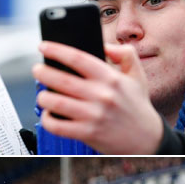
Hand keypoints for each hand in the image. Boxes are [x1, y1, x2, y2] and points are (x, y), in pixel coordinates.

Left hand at [33, 41, 163, 153]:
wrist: (147, 139)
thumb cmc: (137, 106)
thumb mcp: (137, 75)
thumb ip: (125, 54)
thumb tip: (105, 44)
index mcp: (110, 78)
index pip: (78, 58)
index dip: (56, 50)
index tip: (43, 46)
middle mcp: (101, 95)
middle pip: (62, 80)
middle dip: (43, 73)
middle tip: (37, 70)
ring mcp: (93, 115)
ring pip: (56, 103)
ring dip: (43, 97)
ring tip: (42, 94)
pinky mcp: (87, 133)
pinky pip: (58, 126)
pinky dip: (47, 120)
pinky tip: (48, 114)